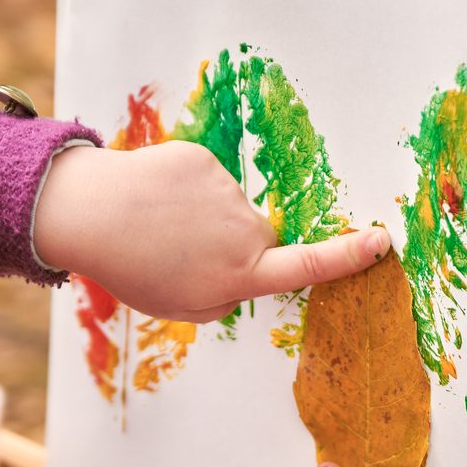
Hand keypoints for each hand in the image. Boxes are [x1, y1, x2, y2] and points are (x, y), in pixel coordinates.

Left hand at [33, 142, 390, 321]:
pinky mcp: (204, 160)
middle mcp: (241, 231)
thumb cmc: (133, 268)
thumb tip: (251, 269)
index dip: (348, 258)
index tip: (383, 241)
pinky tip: (156, 199)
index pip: (308, 268)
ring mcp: (225, 192)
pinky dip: (188, 189)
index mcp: (240, 273)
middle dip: (234, 246)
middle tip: (182, 254)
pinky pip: (210, 179)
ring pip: (232, 208)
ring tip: (161, 226)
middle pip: (261, 238)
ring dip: (205, 218)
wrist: (83, 212)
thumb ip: (230, 294)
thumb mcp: (185, 306)